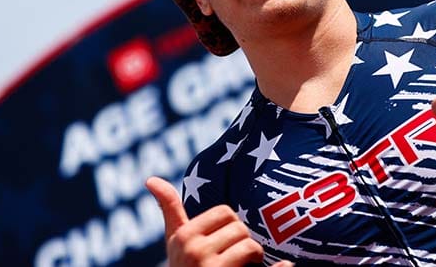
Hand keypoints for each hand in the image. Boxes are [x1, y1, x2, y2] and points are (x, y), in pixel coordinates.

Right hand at [146, 177, 292, 265]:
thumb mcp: (174, 242)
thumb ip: (169, 209)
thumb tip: (151, 179)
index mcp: (183, 236)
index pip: (225, 212)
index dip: (230, 227)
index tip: (223, 242)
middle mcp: (194, 251)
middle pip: (240, 228)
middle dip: (243, 241)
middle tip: (236, 257)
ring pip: (250, 246)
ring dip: (254, 257)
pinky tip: (284, 266)